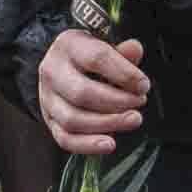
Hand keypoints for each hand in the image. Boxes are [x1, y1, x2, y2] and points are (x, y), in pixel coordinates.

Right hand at [34, 25, 152, 154]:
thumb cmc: (90, 58)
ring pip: (73, 119)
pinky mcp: (50, 121)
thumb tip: (135, 49)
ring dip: (107, 123)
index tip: (144, 85)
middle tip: (140, 102)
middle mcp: (52, 72)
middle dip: (117, 102)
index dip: (124, 74)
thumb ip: (122, 53)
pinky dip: (88, 145)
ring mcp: (47, 99)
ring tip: (133, 120)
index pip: (96, 58)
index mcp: (68, 46)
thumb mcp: (105, 46)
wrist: (62, 66)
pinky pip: (66, 139)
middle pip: (82, 93)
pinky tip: (110, 144)